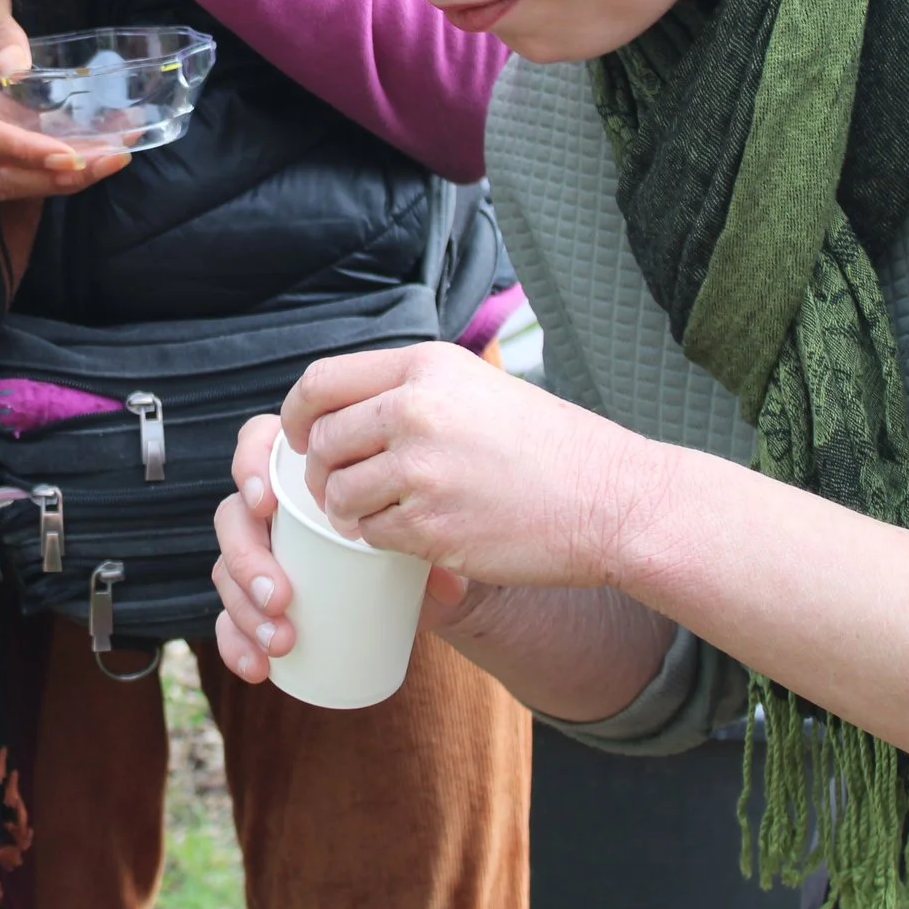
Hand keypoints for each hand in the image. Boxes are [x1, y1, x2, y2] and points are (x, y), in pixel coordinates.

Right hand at [209, 412, 499, 683]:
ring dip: (243, 607)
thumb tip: (440, 579)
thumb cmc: (417, 539)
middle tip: (281, 597)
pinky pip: (229, 618)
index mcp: (304, 469)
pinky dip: (235, 642)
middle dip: (248, 558)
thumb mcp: (430, 533)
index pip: (259, 443)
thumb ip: (436, 546)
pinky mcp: (259, 599)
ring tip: (282, 641)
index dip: (248, 466)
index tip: (266, 505)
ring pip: (226, 569)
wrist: (420, 589)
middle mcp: (273, 508)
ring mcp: (262, 554)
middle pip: (234, 517)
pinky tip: (257, 667)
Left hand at [286, 342, 658, 587]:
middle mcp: (415, 411)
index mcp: (425, 368)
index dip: (297, 414)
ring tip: (376, 514)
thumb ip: (413, 391)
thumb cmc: (549, 446)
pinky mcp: (431, 527)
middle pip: (321, 441)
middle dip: (319, 472)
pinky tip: (408, 535)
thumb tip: (345, 410)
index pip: (321, 382)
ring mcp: (422, 470)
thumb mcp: (477, 387)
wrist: (611, 498)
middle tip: (338, 489)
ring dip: (346, 511)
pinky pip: (371, 535)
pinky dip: (379, 540)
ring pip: (339, 494)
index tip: (299, 436)